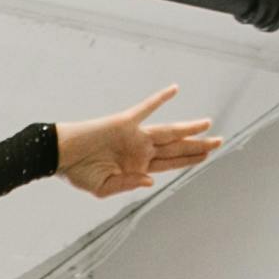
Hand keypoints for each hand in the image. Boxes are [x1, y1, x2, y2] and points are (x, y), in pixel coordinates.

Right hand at [55, 87, 219, 198]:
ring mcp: (134, 135)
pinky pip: (146, 108)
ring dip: (189, 129)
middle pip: (176, 149)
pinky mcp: (124, 122)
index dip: (189, 161)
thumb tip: (152, 179)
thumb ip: (128, 184)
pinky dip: (160, 99)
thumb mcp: (103, 188)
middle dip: (198, 146)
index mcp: (137, 167)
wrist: (59, 155)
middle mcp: (140, 150)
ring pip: (168, 132)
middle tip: (219, 142)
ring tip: (209, 125)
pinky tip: (175, 89)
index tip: (207, 157)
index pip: (170, 164)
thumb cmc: (77, 173)